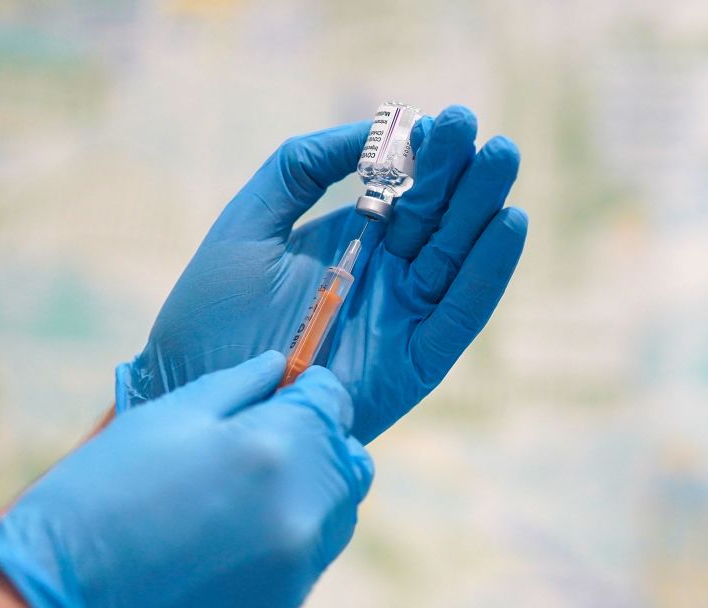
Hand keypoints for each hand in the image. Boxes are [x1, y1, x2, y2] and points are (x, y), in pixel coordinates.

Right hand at [0, 353, 372, 607]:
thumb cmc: (97, 499)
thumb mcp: (160, 419)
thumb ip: (236, 387)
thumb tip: (281, 368)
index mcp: (276, 449)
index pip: (333, 402)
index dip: (306, 392)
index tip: (278, 397)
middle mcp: (303, 510)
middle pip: (348, 462)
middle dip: (316, 444)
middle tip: (261, 444)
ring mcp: (298, 568)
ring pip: (337, 515)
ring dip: (309, 494)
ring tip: (241, 495)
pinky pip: (307, 560)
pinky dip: (287, 540)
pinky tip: (225, 541)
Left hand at [117, 106, 527, 442]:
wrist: (197, 388)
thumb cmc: (211, 312)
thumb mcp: (251, 221)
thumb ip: (303, 167)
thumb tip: (369, 129)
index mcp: (357, 242)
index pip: (406, 191)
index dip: (424, 157)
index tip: (436, 120)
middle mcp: (391, 278)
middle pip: (442, 218)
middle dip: (463, 172)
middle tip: (478, 127)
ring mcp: (407, 318)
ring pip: (459, 256)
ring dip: (485, 207)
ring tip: (502, 155)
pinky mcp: (418, 361)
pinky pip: (463, 312)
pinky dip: (488, 271)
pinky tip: (509, 222)